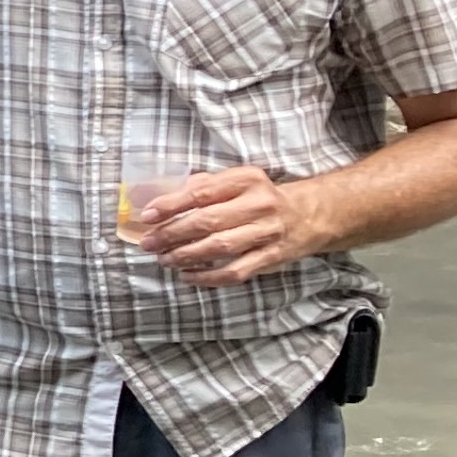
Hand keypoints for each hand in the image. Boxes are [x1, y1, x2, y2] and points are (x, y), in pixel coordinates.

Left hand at [130, 164, 320, 286]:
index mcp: (246, 180)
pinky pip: (235, 271)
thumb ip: (203, 186)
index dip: (170, 205)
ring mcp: (267, 232)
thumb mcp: (237, 181)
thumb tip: (162, 199)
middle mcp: (259, 204)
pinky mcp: (271, 257)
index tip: (147, 216)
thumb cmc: (259, 197)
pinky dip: (208, 276)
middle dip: (172, 234)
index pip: (201, 193)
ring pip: (220, 248)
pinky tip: (187, 275)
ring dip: (186, 256)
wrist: (309, 215)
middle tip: (148, 244)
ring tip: (164, 260)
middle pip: (207, 221)